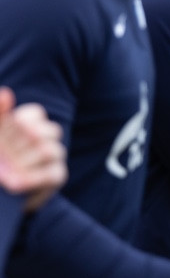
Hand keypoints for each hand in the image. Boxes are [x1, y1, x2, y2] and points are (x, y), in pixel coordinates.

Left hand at [0, 87, 66, 211]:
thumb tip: (5, 93)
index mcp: (28, 125)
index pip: (36, 114)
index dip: (21, 123)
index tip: (6, 133)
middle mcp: (44, 139)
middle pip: (48, 130)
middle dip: (24, 143)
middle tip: (6, 154)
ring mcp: (53, 157)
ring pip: (51, 150)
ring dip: (26, 161)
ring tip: (6, 171)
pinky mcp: (57, 176)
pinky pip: (52, 173)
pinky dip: (32, 178)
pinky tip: (14, 184)